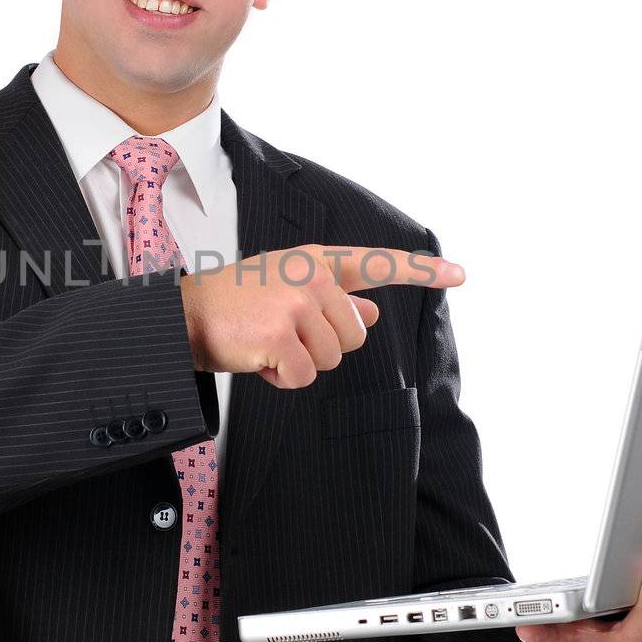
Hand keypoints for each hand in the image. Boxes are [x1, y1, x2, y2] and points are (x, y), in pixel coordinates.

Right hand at [179, 243, 464, 387]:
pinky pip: (305, 377)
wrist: (181, 317)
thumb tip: (371, 313)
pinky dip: (283, 379)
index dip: (421, 270)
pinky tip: (258, 359)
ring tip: (266, 344)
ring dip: (300, 364)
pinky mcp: (281, 336)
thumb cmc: (234, 305)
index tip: (460, 274)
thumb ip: (332, 299)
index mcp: (314, 262)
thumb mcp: (285, 291)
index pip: (376, 263)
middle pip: (353, 335)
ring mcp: (296, 305)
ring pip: (332, 358)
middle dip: (322, 348)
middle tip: (281, 336)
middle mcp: (310, 277)